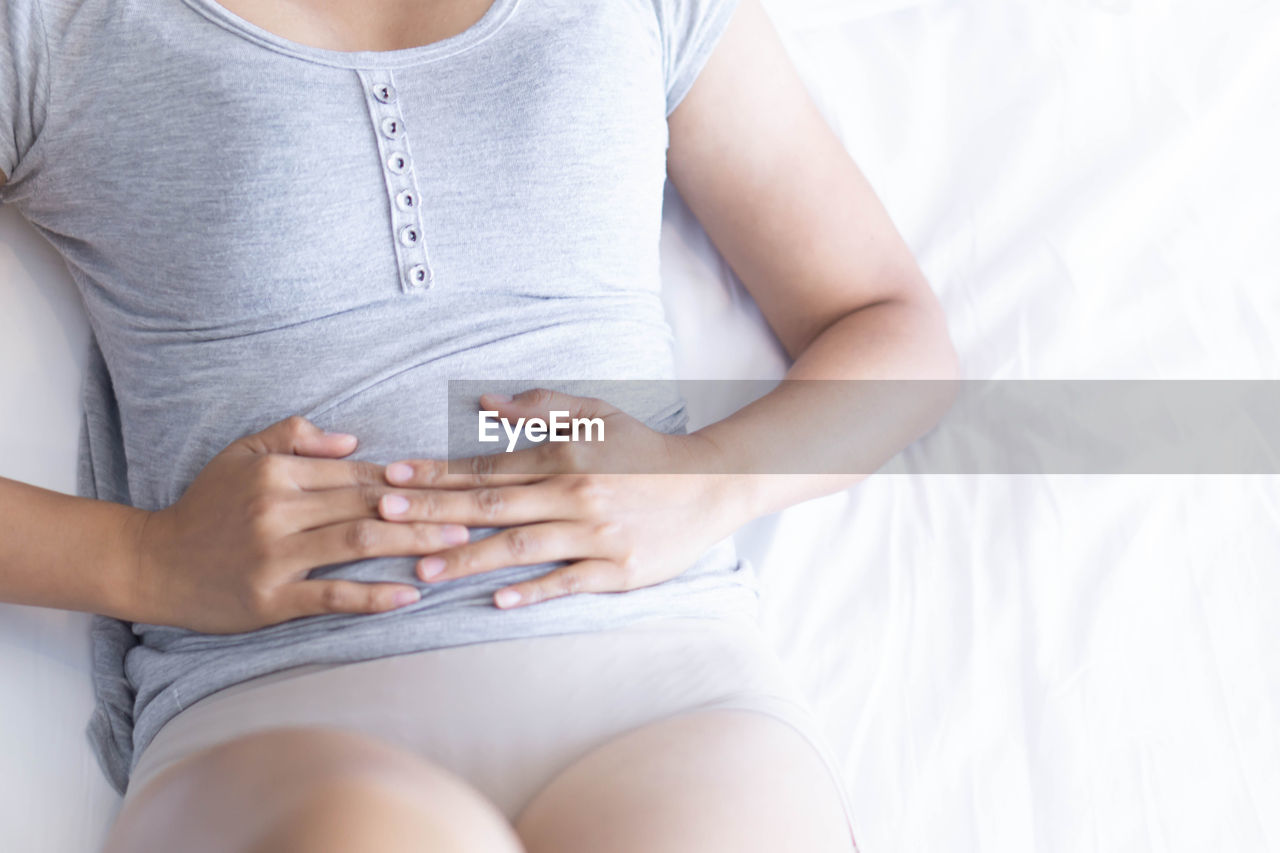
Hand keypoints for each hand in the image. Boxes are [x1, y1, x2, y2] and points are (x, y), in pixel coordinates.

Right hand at [133, 415, 470, 633]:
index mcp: (278, 471)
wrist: (154, 564)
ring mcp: (275, 555)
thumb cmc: (206, 507)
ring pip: (359, 543)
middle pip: (370, 504)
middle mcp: (278, 509)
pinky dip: (375, 595)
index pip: (360, 473)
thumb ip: (296, 436)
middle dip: (428, 508)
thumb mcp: (243, 455)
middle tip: (478, 512)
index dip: (411, 478)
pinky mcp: (270, 598)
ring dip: (415, 543)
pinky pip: (333, 595)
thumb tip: (355, 441)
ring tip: (459, 546)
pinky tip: (411, 596)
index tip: (454, 482)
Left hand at [375, 389, 749, 608]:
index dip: (438, 474)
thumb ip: (539, 406)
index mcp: (564, 456)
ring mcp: (595, 535)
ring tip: (423, 570)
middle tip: (385, 518)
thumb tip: (483, 403)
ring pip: (522, 546)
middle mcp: (575, 494)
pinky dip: (533, 591)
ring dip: (470, 559)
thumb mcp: (596, 414)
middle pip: (493, 506)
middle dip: (435, 513)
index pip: (488, 467)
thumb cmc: (642, 450)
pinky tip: (497, 600)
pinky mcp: (617, 570)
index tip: (393, 480)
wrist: (708, 487)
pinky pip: (567, 582)